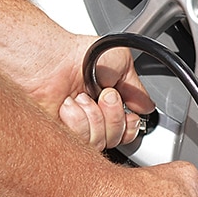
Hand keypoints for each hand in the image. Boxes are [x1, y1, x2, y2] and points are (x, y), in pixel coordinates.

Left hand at [16, 32, 154, 149]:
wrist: (50, 59)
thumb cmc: (76, 54)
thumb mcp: (121, 62)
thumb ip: (137, 88)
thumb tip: (147, 106)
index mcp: (106, 103)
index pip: (126, 132)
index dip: (130, 126)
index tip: (130, 113)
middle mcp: (91, 117)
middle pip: (116, 139)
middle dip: (114, 116)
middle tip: (104, 95)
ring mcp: (75, 127)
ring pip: (100, 141)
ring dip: (95, 116)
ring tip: (82, 97)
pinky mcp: (59, 133)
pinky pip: (80, 141)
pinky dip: (78, 120)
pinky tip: (69, 106)